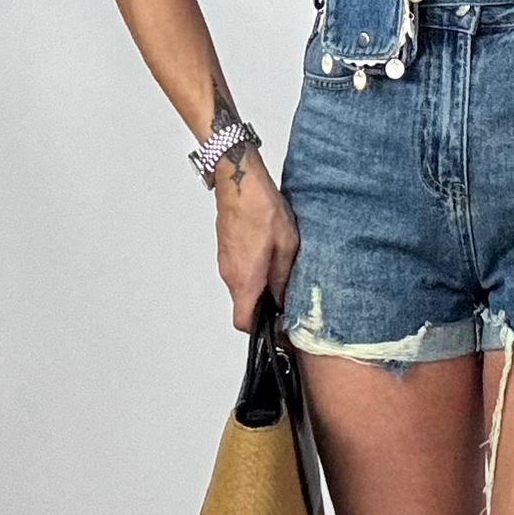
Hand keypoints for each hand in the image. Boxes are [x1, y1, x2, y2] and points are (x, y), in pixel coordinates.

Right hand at [211, 145, 300, 330]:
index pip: (243, 323)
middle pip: (244, 305)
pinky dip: (255, 271)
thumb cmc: (261, 209)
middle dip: (265, 307)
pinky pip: (239, 270)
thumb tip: (284, 299)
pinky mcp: (226, 249)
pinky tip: (271, 254)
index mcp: (245, 280)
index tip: (278, 327)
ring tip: (282, 270)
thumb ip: (284, 278)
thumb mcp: (287, 247)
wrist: (240, 183)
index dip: (261, 331)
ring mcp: (225, 262)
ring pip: (243, 286)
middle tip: (288, 298)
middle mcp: (230, 275)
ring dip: (261, 286)